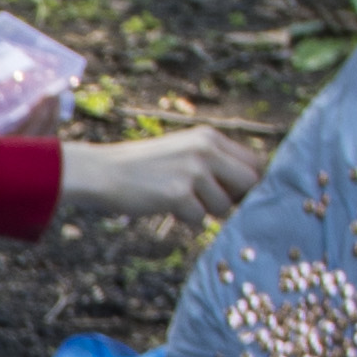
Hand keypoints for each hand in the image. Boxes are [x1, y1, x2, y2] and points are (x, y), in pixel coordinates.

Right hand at [57, 125, 263, 225]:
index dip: (249, 184)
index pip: (255, 163)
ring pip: (224, 206)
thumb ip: (215, 162)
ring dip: (204, 211)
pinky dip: (184, 218)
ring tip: (177, 199)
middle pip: (249, 184)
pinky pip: (200, 219)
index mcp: (209, 137)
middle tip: (210, 202)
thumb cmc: (143, 167)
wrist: (102, 171)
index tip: (233, 194)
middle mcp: (205, 150)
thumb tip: (250, 189)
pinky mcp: (178, 193)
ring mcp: (193, 171)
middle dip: (235, 199)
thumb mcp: (183, 151)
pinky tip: (164, 205)